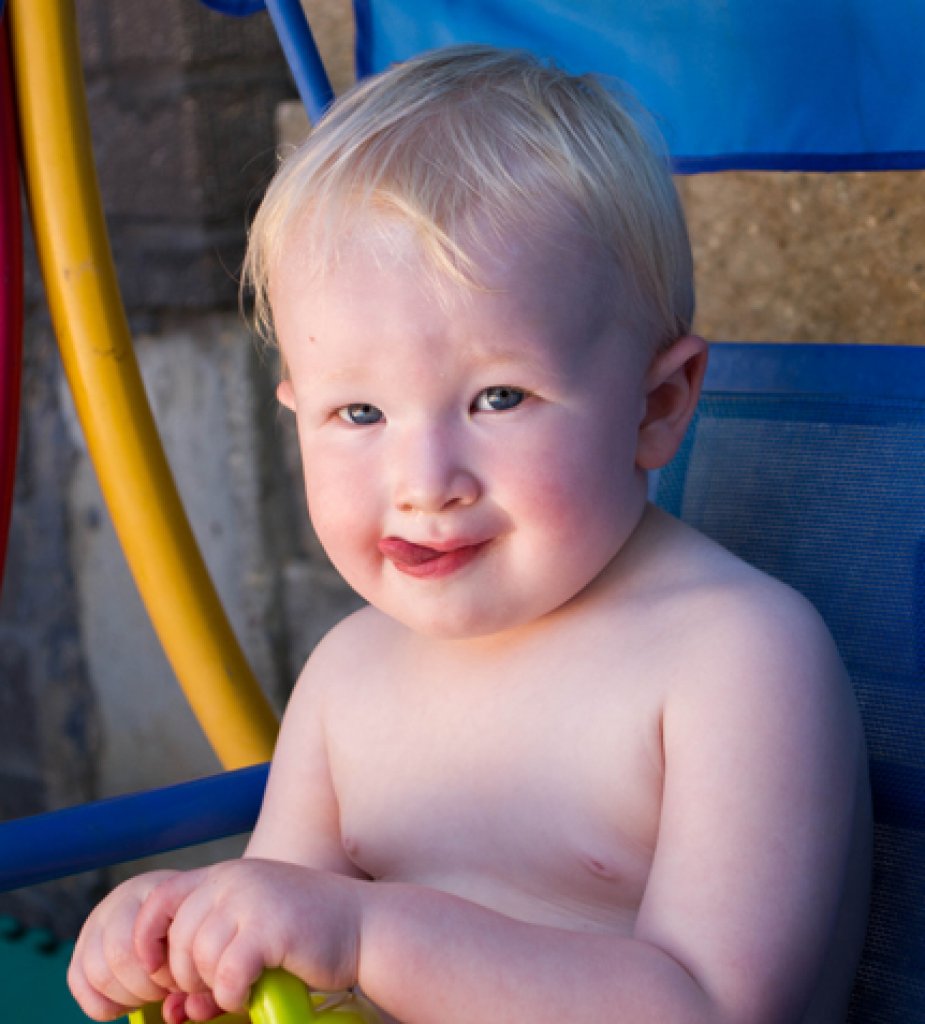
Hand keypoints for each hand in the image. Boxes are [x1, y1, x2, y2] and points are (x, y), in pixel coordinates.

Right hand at [68, 870, 180, 1019]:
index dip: (164, 967)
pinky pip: (78, 983)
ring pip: (98, 971)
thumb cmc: (195, 934)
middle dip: (146, 986)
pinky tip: (129, 1000)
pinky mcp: (81, 948)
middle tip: (166, 989)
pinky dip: (104, 1004)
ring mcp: (98, 920)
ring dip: (126, 995)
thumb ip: (195, 972)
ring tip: (150, 993)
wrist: (175, 917)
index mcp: (159, 888)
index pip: (149, 929)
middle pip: (119, 954)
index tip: (178, 980)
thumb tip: (173, 1013)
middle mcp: (123, 898)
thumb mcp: (201, 942)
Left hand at [134, 858, 364, 1014]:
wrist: (364, 926)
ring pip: (200, 959)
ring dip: (211, 988)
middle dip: (186, 977)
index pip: (160, 897)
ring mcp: (253, 900)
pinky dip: (231, 996)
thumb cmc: (307, 934)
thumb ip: (211, 958)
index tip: (155, 970)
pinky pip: (227, 975)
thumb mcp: (252, 932)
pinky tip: (249, 993)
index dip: (147, 937)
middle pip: (178, 938)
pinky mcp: (271, 928)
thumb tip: (174, 1011)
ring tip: (236, 990)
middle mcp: (235, 879)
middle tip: (211, 992)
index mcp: (227, 874)